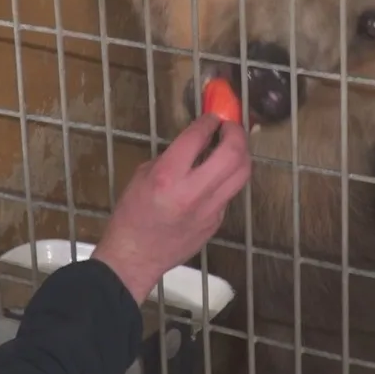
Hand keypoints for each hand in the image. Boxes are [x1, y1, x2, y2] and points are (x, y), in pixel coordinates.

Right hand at [93, 114, 251, 303]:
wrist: (135, 257)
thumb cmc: (132, 214)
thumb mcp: (143, 175)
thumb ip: (172, 157)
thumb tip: (196, 144)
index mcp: (167, 176)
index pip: (198, 137)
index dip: (209, 121)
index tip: (212, 116)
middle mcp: (193, 192)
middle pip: (233, 154)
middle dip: (236, 133)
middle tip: (230, 126)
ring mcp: (210, 209)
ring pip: (242, 174)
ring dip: (241, 154)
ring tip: (231, 146)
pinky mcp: (217, 222)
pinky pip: (230, 192)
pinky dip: (227, 178)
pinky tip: (216, 176)